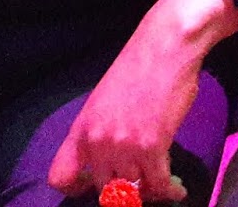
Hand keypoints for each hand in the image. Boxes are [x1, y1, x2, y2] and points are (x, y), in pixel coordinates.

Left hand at [48, 0, 237, 201]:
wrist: (166, 46)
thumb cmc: (140, 66)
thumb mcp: (105, 100)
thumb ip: (101, 130)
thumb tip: (111, 157)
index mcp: (81, 129)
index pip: (61, 177)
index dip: (77, 189)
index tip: (95, 185)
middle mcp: (97, 142)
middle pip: (103, 190)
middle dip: (123, 192)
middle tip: (141, 184)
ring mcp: (123, 146)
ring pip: (132, 189)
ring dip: (150, 191)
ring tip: (163, 187)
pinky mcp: (151, 147)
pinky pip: (157, 184)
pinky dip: (169, 192)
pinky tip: (177, 190)